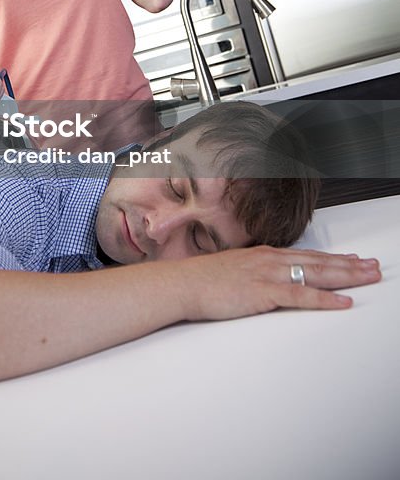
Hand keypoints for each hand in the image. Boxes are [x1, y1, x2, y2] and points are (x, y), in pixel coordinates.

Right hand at [176, 246, 381, 320]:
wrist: (182, 284)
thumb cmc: (203, 281)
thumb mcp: (235, 271)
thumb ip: (255, 273)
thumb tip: (268, 281)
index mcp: (264, 255)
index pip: (308, 255)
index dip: (334, 258)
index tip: (355, 259)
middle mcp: (271, 260)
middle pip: (319, 261)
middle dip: (350, 264)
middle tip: (373, 267)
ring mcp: (268, 274)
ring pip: (316, 274)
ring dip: (346, 276)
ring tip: (368, 277)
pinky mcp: (264, 292)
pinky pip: (301, 296)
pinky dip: (325, 299)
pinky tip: (343, 302)